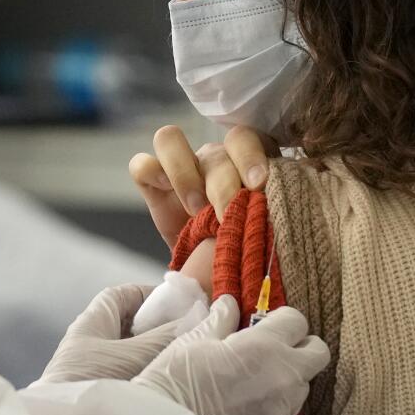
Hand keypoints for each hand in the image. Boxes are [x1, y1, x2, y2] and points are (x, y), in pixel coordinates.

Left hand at [34, 284, 200, 384]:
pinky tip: (158, 379)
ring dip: (150, 351)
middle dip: (153, 324)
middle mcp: (88, 342)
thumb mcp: (134, 355)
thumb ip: (163, 336)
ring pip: (126, 350)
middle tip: (181, 330)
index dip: (146, 294)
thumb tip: (192, 318)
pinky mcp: (94, 390)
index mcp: (91, 323)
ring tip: (176, 355)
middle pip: (124, 323)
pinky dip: (141, 371)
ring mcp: (89, 367)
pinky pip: (122, 372)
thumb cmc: (92, 382)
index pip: (119, 296)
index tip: (173, 300)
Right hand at [130, 125, 277, 247]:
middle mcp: (215, 159)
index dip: (250, 156)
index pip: (244, 137)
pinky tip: (163, 192)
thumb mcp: (262, 232)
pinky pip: (141, 164)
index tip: (258, 186)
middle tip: (226, 216)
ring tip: (195, 210)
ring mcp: (181, 167)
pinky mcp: (152, 184)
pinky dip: (150, 171)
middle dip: (222, 185)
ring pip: (169, 139)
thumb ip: (267, 215)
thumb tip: (273, 209)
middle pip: (213, 151)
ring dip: (183, 174)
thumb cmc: (247, 250)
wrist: (218, 276)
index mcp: (247, 162)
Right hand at [133, 299, 330, 414]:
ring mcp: (280, 412)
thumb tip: (229, 304)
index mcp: (264, 347)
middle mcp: (282, 379)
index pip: (298, 321)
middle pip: (318, 354)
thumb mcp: (193, 341)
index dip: (282, 320)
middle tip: (274, 349)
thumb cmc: (175, 382)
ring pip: (300, 388)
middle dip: (302, 347)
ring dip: (283, 381)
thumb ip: (220, 321)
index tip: (266, 324)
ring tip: (248, 383)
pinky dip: (267, 411)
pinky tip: (239, 411)